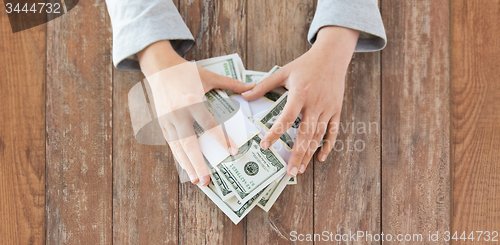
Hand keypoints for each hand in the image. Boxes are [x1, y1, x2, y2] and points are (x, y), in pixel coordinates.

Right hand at [138, 41, 254, 185]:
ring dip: (187, 165)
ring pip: (178, 148)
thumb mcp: (210, 76)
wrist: (159, 68)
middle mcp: (178, 114)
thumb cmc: (186, 72)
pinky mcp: (162, 124)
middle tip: (206, 180)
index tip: (232, 151)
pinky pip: (172, 144)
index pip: (209, 125)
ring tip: (196, 181)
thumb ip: (231, 84)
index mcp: (192, 101)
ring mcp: (168, 121)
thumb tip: (252, 88)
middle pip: (189, 144)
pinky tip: (186, 168)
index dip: (221, 140)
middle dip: (198, 163)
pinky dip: (179, 157)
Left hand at [242, 26, 358, 176]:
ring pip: (319, 135)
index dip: (276, 133)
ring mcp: (327, 108)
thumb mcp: (283, 72)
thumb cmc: (305, 64)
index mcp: (300, 94)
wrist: (332, 56)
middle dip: (297, 154)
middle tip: (290, 172)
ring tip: (300, 169)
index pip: (286, 118)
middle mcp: (315, 103)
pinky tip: (320, 158)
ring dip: (309, 154)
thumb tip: (244, 95)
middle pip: (305, 133)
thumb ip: (263, 85)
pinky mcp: (336, 110)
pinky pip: (333, 131)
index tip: (265, 146)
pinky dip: (328, 145)